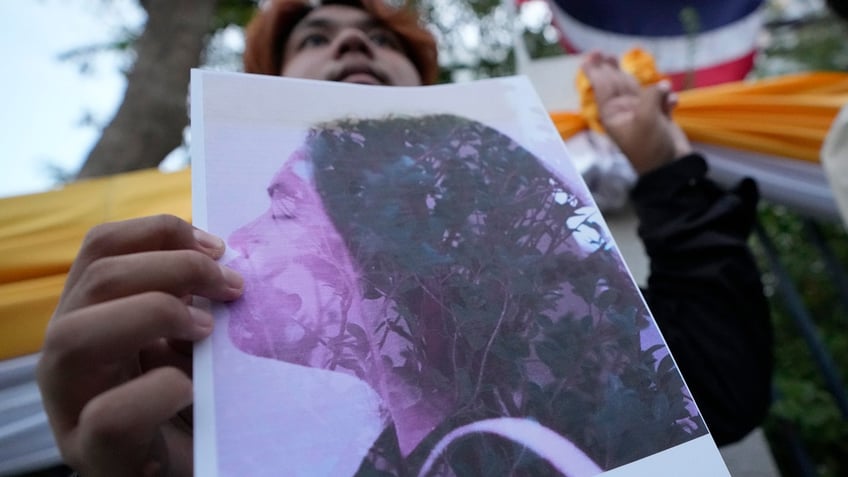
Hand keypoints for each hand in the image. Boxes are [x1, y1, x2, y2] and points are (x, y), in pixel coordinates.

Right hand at [36, 215, 242, 476]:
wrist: (190, 468)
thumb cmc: (194, 404)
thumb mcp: (191, 343)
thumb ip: (193, 304)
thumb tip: (224, 262)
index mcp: (92, 317)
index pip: (102, 248)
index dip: (160, 232)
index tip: (220, 247)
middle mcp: (69, 355)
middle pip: (95, 278)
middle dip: (174, 268)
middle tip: (231, 286)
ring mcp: (71, 407)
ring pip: (73, 337)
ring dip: (154, 315)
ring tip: (208, 329)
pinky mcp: (95, 455)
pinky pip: (110, 415)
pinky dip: (159, 392)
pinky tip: (192, 389)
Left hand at [581, 51, 691, 174]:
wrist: (670, 168)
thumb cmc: (650, 146)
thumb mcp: (646, 120)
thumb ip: (650, 97)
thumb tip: (662, 85)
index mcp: (613, 114)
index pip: (602, 87)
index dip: (596, 71)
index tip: (592, 55)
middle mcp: (625, 111)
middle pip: (615, 85)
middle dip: (610, 70)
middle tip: (605, 54)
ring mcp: (642, 114)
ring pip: (635, 89)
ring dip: (631, 77)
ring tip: (623, 62)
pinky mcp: (659, 117)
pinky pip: (661, 100)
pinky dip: (666, 98)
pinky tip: (671, 101)